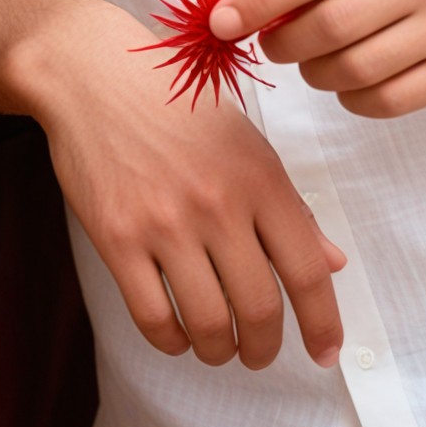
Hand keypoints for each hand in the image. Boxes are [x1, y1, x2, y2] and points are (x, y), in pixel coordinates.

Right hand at [20, 0, 345, 371]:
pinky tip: (177, 334)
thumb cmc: (173, 102)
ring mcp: (164, 222)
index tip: (325, 353)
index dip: (323, 323)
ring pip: (209, 324)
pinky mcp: (117, 237)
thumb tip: (333, 262)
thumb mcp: (244, 140)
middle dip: (265, 349)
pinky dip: (172, 342)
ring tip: (218, 346)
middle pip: (260, 309)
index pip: (307, 270)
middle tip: (259, 354)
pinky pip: (153, 318)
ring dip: (220, 352)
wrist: (92, 72)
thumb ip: (288, 204)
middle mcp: (217, 202)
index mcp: (259, 176)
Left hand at [209, 0, 425, 119]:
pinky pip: (383, 103)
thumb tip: (228, 6)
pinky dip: (349, 98)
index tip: (221, 24)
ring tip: (312, 59)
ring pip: (354, 70)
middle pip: (331, 26)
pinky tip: (347, 79)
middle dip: (284, 44)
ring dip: (314, 73)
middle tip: (272, 45)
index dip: (259, 2)